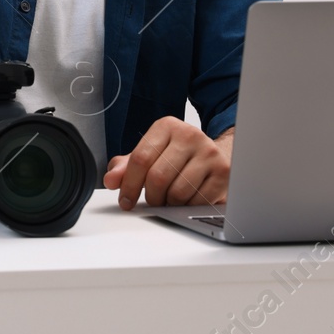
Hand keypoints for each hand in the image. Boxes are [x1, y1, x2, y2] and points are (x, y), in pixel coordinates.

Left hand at [103, 118, 232, 209]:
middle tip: (153, 199)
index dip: (128, 185)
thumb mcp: (150, 154)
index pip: (140, 159)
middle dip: (151, 196)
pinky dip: (188, 207)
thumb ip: (126, 166)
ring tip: (171, 197)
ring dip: (170, 203)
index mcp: (167, 126)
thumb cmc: (178, 155)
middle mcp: (190, 134)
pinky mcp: (223, 171)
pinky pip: (197, 201)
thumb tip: (110, 179)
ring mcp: (209, 152)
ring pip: (178, 192)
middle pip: (158, 177)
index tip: (125, 201)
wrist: (215, 153)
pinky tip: (188, 198)